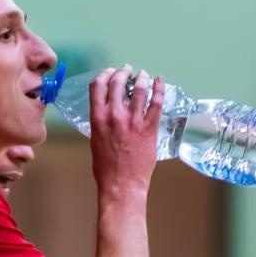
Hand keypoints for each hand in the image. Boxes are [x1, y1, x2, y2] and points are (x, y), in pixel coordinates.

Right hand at [88, 65, 164, 200]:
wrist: (121, 185)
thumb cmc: (105, 169)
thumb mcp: (95, 141)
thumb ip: (100, 124)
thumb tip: (106, 113)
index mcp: (98, 118)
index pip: (97, 87)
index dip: (104, 75)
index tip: (109, 72)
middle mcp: (114, 115)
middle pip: (117, 83)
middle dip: (122, 73)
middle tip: (127, 71)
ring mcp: (133, 120)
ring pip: (138, 89)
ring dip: (141, 78)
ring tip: (143, 75)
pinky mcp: (149, 127)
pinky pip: (156, 102)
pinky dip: (159, 88)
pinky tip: (160, 81)